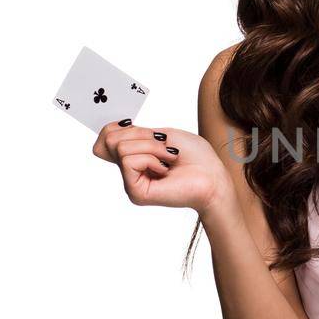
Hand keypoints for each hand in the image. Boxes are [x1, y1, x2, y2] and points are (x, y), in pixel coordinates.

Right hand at [93, 119, 231, 211]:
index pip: (104, 138)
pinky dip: (152, 158)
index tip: (135, 125)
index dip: (114, 127)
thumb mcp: (162, 135)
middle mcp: (129, 171)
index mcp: (135, 156)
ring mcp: (131, 183)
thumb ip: (134, 135)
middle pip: (110, 139)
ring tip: (169, 157)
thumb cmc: (197, 157)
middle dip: (140, 134)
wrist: (214, 177)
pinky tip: (166, 169)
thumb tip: (110, 133)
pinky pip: (129, 160)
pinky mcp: (135, 192)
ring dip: (151, 146)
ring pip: (121, 147)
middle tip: (164, 144)